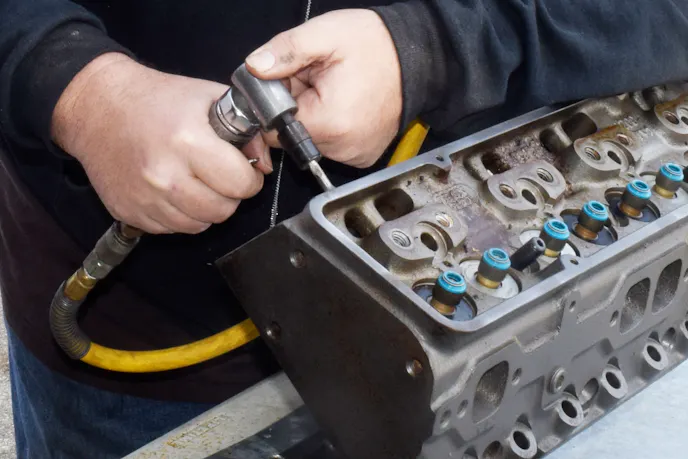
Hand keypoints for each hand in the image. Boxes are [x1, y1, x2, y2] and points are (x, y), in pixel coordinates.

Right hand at [52, 53, 271, 233]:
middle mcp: (165, 175)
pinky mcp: (130, 212)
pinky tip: (174, 190)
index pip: (241, 184)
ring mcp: (145, 198)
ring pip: (200, 225)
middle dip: (230, 195)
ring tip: (197, 182)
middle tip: (221, 176)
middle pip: (223, 210)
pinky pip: (173, 229)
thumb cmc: (155, 99)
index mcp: (188, 142)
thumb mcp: (208, 98)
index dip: (250, 178)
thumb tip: (265, 164)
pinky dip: (181, 215)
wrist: (96, 106)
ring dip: (207, 208)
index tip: (244, 169)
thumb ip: (247, 130)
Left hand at [245, 9, 401, 167]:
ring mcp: (354, 156)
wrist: (418, 58)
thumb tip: (254, 68)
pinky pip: (330, 145)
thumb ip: (285, 51)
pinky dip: (330, 126)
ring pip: (309, 141)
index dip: (273, 103)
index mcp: (330, 123)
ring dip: (312, 116)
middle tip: (315, 80)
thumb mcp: (325, 34)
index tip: (288, 82)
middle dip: (294, 108)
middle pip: (291, 136)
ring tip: (333, 91)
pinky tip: (344, 105)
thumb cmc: (376, 45)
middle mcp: (342, 148)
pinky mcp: (361, 157)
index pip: (273, 127)